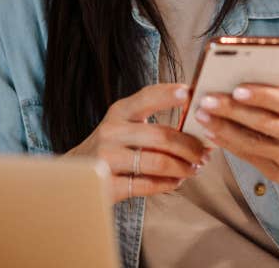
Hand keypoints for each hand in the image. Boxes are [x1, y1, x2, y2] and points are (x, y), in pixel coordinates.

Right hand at [65, 83, 210, 202]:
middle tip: (204, 154)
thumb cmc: (110, 147)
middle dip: (190, 146)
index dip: (170, 94)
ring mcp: (106, 159)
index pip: (147, 97)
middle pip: (161, 135)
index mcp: (118, 112)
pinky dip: (167, 184)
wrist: (73, 174)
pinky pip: (147, 185)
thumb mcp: (123, 125)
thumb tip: (197, 122)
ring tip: (193, 169)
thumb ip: (151, 121)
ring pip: (158, 162)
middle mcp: (110, 132)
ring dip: (183, 168)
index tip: (191, 93)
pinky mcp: (107, 184)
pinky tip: (175, 182)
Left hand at [192, 83, 278, 203]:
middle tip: (206, 100)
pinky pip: (250, 158)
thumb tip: (252, 77)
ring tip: (202, 116)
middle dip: (232, 111)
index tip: (237, 89)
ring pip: (253, 143)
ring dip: (224, 129)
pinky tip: (211, 134)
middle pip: (264, 123)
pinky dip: (229, 145)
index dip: (261, 96)